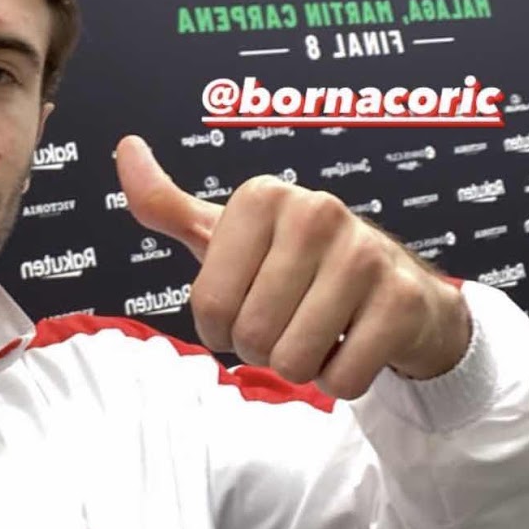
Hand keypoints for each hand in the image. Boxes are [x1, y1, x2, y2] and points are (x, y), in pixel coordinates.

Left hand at [114, 137, 472, 398]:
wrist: (397, 289)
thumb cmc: (297, 264)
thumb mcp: (227, 233)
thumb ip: (166, 203)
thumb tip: (125, 148)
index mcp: (262, 197)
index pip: (210, 305)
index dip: (222, 326)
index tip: (248, 303)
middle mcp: (316, 212)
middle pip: (251, 335)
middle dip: (263, 349)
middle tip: (288, 322)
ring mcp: (364, 253)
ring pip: (295, 361)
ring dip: (301, 366)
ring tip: (320, 331)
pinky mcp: (403, 299)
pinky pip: (343, 378)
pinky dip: (340, 379)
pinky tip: (353, 343)